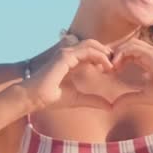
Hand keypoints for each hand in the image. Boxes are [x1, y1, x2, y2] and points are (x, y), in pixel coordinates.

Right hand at [24, 39, 142, 111]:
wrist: (34, 98)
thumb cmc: (51, 98)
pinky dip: (99, 56)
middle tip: (118, 65)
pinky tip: (106, 67)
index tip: (115, 71)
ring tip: (114, 66)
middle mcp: (70, 54)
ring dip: (105, 53)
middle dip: (107, 53)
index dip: (105, 59)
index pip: (92, 53)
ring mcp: (67, 53)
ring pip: (92, 45)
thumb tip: (110, 107)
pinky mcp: (65, 56)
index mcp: (72, 62)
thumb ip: (93, 100)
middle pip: (94, 46)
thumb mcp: (77, 99)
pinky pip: (87, 51)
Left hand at [108, 38, 152, 107]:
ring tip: (111, 67)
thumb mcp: (145, 96)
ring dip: (117, 53)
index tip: (109, 71)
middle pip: (127, 45)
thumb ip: (130, 98)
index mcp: (149, 60)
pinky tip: (117, 66)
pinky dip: (123, 54)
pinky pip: (134, 48)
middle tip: (105, 66)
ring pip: (130, 44)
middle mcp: (151, 53)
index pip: (129, 52)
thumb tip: (114, 106)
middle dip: (114, 54)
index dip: (118, 59)